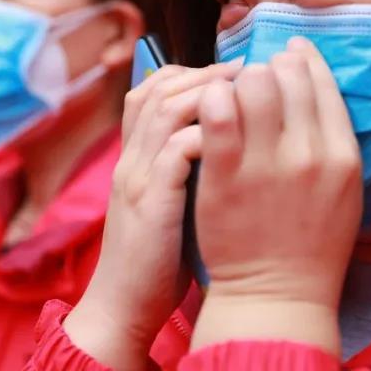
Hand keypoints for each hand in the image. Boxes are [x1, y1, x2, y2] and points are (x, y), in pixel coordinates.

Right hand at [64, 62, 240, 369]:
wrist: (124, 304)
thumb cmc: (157, 255)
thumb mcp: (166, 199)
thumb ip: (184, 168)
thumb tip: (227, 137)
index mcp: (135, 156)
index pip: (150, 91)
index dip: (188, 73)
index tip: (230, 71)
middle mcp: (131, 157)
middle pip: (157, 88)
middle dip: (203, 71)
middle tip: (245, 66)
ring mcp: (137, 176)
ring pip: (164, 108)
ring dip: (208, 91)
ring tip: (246, 88)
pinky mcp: (151, 201)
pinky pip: (175, 149)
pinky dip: (205, 133)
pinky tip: (236, 132)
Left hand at [191, 36, 361, 354]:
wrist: (277, 295)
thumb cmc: (309, 242)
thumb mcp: (342, 189)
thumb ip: (330, 137)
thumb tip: (310, 79)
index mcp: (343, 156)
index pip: (322, 82)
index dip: (301, 59)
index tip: (287, 53)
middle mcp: (310, 155)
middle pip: (287, 76)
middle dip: (267, 68)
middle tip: (253, 78)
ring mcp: (267, 166)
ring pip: (252, 85)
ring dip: (237, 80)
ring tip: (229, 92)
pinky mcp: (225, 177)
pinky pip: (217, 115)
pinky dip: (211, 99)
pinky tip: (208, 105)